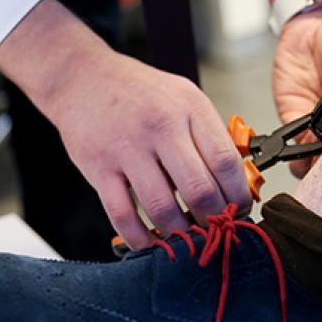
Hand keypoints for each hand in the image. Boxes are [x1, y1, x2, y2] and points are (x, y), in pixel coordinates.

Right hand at [48, 51, 251, 248]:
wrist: (83, 77)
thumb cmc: (138, 92)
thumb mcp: (183, 97)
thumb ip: (207, 135)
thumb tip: (233, 184)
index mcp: (189, 107)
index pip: (226, 161)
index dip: (238, 195)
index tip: (239, 210)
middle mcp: (160, 126)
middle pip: (199, 189)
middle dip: (213, 220)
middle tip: (215, 229)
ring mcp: (127, 147)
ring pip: (162, 208)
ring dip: (180, 233)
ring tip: (186, 238)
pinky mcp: (99, 167)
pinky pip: (123, 215)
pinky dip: (140, 238)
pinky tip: (149, 244)